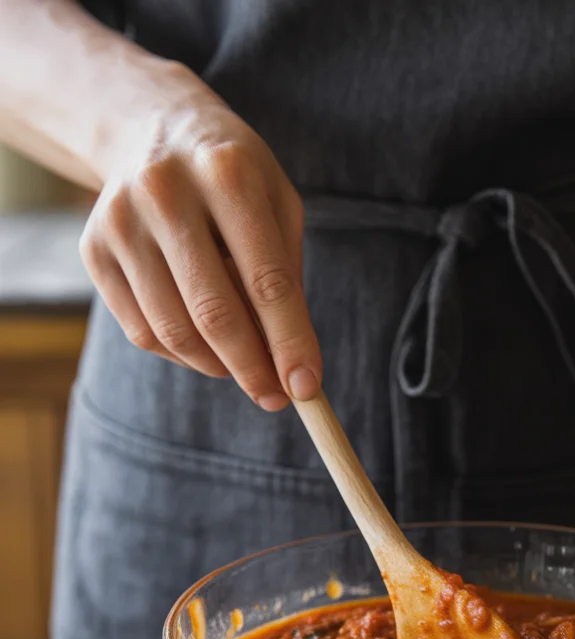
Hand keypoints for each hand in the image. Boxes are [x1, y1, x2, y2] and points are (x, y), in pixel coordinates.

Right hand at [79, 66, 320, 408]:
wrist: (151, 128)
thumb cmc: (234, 179)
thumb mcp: (278, 206)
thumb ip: (286, 278)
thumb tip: (292, 365)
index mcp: (228, 173)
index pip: (266, 279)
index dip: (289, 342)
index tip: (306, 389)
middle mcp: (166, 191)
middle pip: (213, 312)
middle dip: (251, 369)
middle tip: (275, 398)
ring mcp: (120, 220)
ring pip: (173, 330)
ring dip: (217, 367)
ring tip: (243, 368)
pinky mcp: (93, 249)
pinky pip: (142, 331)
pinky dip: (181, 353)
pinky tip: (203, 344)